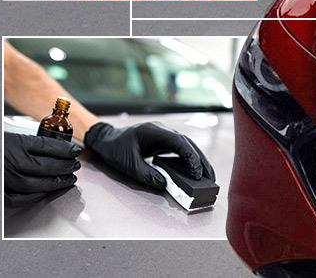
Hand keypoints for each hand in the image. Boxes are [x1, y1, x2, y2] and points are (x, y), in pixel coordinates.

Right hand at [4, 132, 81, 207]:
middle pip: (47, 166)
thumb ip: (33, 143)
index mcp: (16, 144)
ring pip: (38, 184)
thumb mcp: (12, 137)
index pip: (50, 146)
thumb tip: (60, 148)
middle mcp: (12, 162)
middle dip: (66, 166)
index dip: (66, 150)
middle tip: (75, 166)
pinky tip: (47, 191)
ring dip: (57, 182)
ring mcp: (6, 179)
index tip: (75, 151)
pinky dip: (38, 195)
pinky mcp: (1, 193)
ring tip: (68, 179)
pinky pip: (23, 198)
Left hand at [84, 122, 214, 189]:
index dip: (191, 158)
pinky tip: (194, 170)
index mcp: (155, 132)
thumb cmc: (115, 148)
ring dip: (197, 159)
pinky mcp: (163, 142)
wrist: (106, 139)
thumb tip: (164, 184)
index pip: (180, 143)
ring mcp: (164, 136)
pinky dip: (189, 159)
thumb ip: (146, 174)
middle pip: (188, 144)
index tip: (197, 173)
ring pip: (187, 146)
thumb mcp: (127, 164)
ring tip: (207, 176)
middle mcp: (163, 131)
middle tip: (210, 177)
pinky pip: (180, 149)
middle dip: (201, 160)